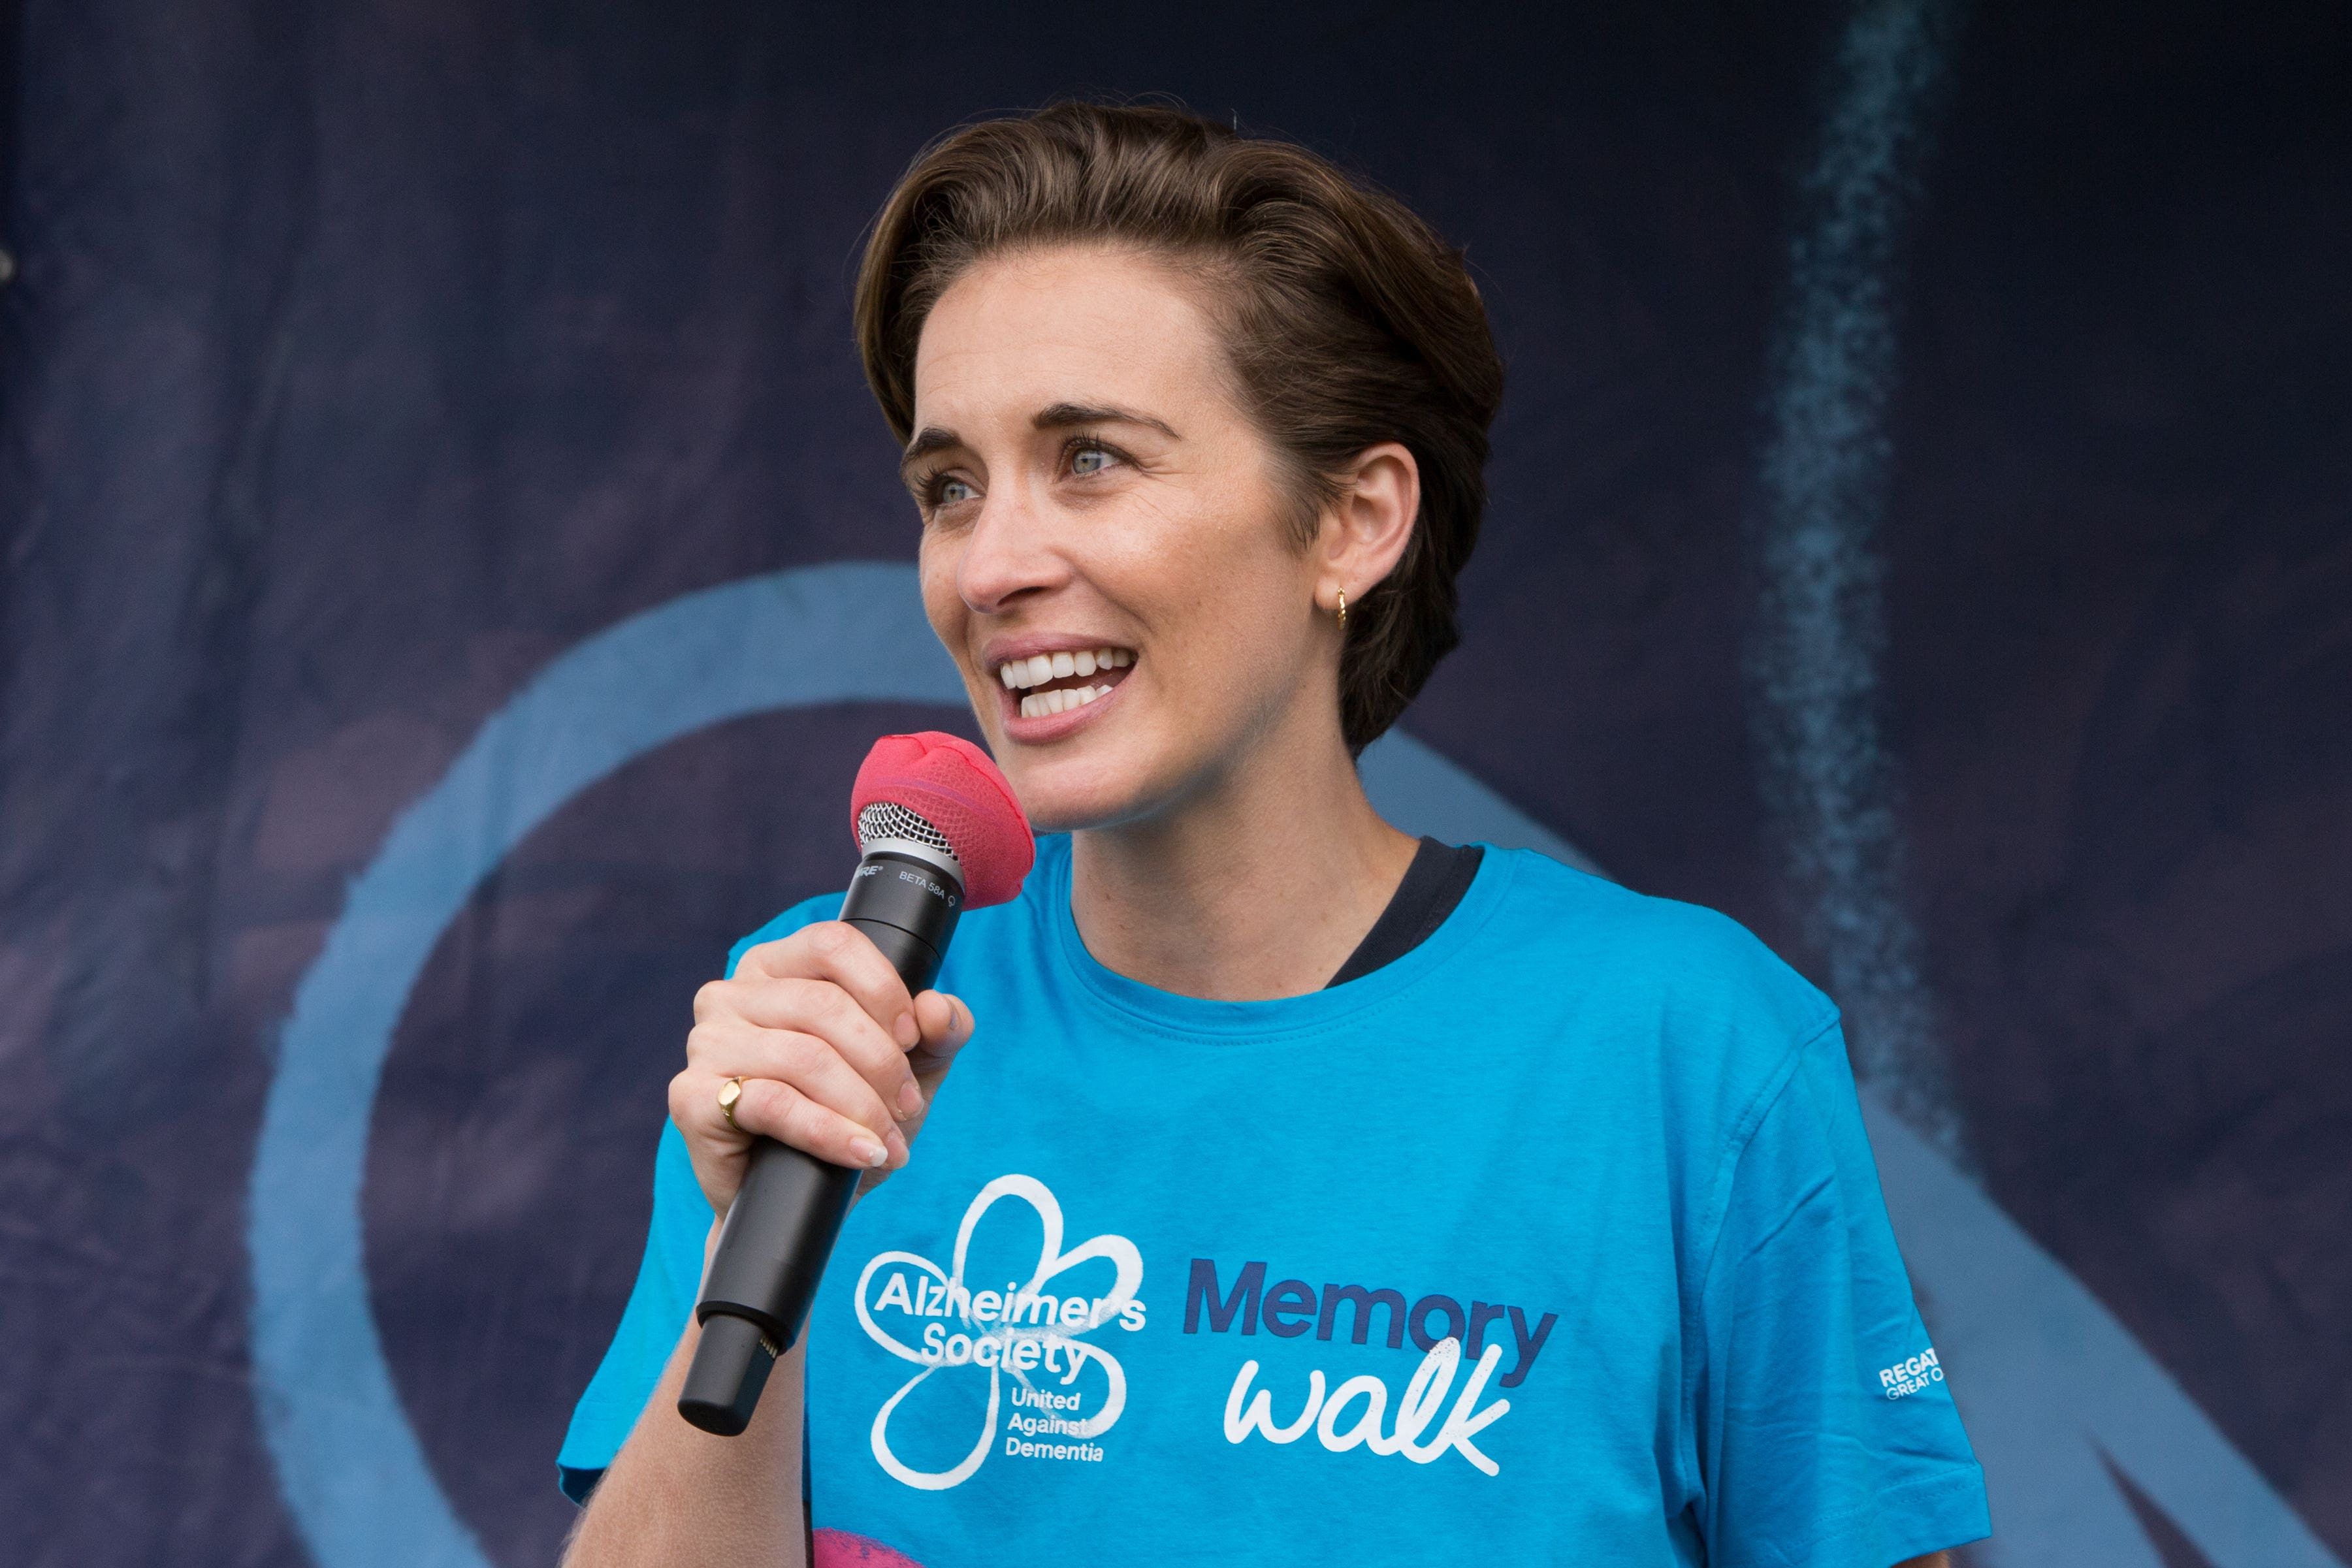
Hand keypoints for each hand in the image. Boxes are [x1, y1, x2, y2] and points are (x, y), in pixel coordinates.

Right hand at [668, 920, 975, 1219]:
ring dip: (862, 1105)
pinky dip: (829, 1133)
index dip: (883, 989)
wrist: (800, 1198)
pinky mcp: (691, 1097)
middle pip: (823, 1006)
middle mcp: (731, 995)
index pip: (833, 944)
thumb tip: (939, 1009)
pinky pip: (771, 1103)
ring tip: (888, 1141)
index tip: (912, 1039)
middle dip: (881, 1063)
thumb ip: (937, 1032)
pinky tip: (861, 1153)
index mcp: (776, 968)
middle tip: (907, 1108)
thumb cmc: (848, 1116)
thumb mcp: (909, 1069)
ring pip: (803, 1057)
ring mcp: (706, 1044)